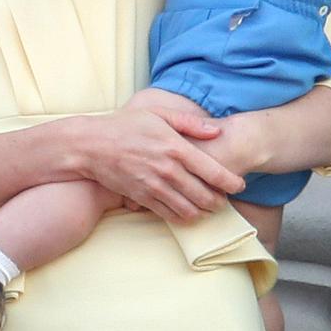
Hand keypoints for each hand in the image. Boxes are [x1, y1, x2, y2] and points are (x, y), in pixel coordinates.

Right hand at [82, 106, 244, 224]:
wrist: (90, 145)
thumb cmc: (125, 125)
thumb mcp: (158, 113)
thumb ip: (190, 123)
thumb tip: (217, 131)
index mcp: (175, 147)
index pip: (214, 172)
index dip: (232, 182)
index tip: (239, 185)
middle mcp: (168, 170)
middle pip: (206, 196)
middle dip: (220, 201)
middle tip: (224, 198)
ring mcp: (154, 187)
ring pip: (190, 210)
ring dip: (204, 212)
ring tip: (207, 207)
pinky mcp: (142, 198)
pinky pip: (170, 216)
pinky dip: (184, 217)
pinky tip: (187, 211)